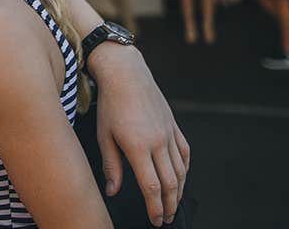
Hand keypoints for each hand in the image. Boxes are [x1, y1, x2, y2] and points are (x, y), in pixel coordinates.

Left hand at [91, 47, 189, 226]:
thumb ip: (111, 166)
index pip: (152, 186)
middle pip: (171, 183)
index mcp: (138, 146)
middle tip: (165, 218)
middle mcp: (158, 142)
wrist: (126, 74)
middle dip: (169, 205)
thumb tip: (113, 191)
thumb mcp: (104, 136)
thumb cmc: (111, 104)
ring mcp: (168, 133)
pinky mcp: (173, 126)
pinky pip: (184, 153)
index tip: (155, 219)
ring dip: (178, 191)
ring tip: (173, 204)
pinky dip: (185, 169)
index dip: (155, 207)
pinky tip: (181, 178)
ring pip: (180, 170)